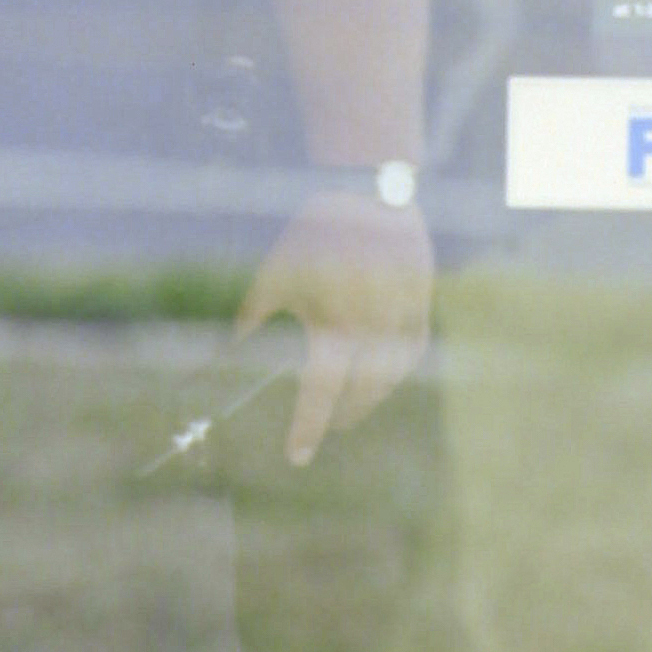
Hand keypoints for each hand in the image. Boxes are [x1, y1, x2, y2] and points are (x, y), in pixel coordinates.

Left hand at [236, 190, 433, 466]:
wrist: (367, 194)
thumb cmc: (313, 234)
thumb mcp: (275, 273)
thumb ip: (254, 314)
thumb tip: (231, 348)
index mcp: (333, 324)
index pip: (319, 393)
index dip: (306, 429)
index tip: (296, 457)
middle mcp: (372, 329)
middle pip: (359, 394)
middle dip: (341, 416)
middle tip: (326, 426)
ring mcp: (401, 318)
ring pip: (389, 378)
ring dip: (369, 398)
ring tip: (350, 405)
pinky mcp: (421, 302)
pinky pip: (412, 351)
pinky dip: (395, 370)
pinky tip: (381, 375)